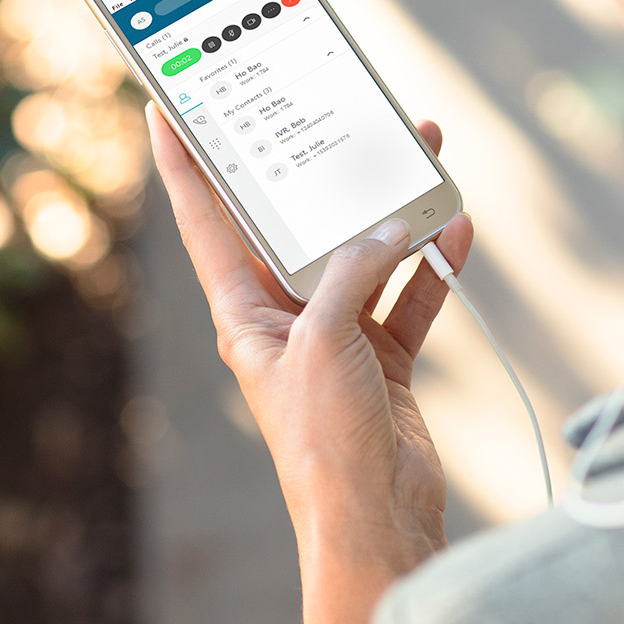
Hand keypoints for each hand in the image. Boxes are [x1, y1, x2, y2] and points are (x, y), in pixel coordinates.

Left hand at [145, 102, 473, 623]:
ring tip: (422, 150)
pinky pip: (409, 294)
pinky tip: (456, 228)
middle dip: (321, 168)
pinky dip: (432, 264)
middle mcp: (286, 316)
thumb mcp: (324, 340)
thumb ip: (351, 271)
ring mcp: (337, 335)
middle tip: (339, 107)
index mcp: (244, 311)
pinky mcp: (385, 356)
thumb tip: (388, 225)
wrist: (376, 519)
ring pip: (363, 252)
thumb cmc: (324, 441)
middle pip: (299, 225)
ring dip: (392, 209)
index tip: (166, 104)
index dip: (182, 162)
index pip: (205, 219)